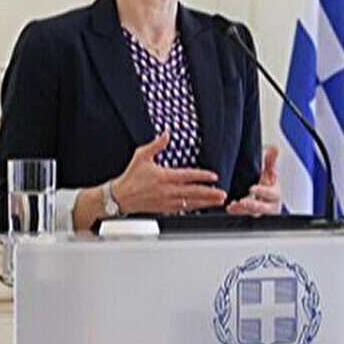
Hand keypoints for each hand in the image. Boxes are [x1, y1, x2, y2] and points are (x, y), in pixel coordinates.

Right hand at [112, 131, 227, 213]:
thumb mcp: (141, 156)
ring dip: (206, 202)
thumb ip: (156, 145)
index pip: (187, 176)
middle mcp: (167, 191)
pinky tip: (202, 207)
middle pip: (193, 193)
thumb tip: (166, 133)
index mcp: (163, 177)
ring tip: (218, 201)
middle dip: (210, 194)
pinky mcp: (164, 209)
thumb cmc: (131, 176)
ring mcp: (166, 202)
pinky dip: (194, 208)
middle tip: (222, 194)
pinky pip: (182, 210)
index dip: (202, 176)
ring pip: (191, 203)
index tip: (214, 176)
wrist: (121, 196)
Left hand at [226, 145, 281, 215]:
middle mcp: (269, 205)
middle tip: (242, 202)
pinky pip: (245, 215)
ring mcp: (260, 212)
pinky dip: (237, 212)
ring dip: (242, 210)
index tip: (252, 188)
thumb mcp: (270, 172)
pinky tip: (230, 208)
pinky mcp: (252, 215)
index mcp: (275, 194)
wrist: (268, 197)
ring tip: (233, 205)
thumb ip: (271, 160)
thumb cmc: (270, 185)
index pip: (271, 194)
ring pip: (252, 213)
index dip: (262, 191)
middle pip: (262, 207)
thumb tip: (275, 147)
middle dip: (252, 205)